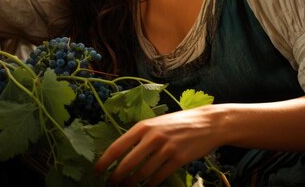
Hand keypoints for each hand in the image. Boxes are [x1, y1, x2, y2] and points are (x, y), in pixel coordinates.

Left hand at [95, 106, 219, 186]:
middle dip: (116, 177)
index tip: (96, 172)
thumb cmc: (180, 123)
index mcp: (144, 126)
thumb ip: (141, 135)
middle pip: (127, 163)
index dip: (104, 161)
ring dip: (132, 183)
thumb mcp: (157, 123)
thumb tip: (122, 152)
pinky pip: (158, 177)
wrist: (208, 123)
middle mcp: (153, 137)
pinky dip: (150, 185)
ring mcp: (166, 148)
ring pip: (142, 173)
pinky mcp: (178, 159)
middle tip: (111, 184)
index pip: (118, 146)